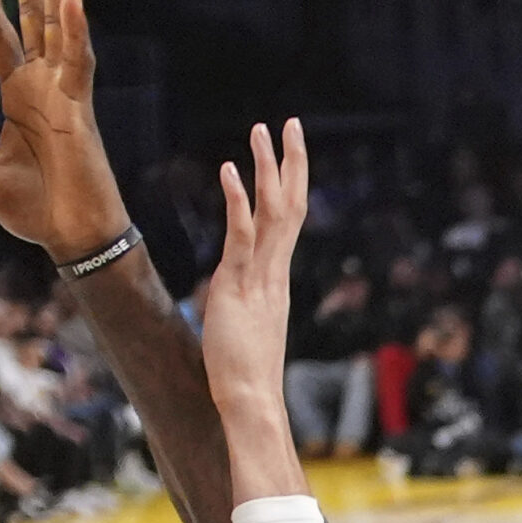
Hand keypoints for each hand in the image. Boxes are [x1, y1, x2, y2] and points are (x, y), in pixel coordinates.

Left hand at [0, 0, 127, 261]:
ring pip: (59, 26)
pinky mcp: (81, 107)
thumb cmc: (33, 209)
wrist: (69, 236)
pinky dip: (75, 31)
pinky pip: (78, 61)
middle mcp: (42, 84)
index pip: (0, 37)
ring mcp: (64, 92)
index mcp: (18, 95)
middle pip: (33, 17)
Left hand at [200, 119, 308, 423]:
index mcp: (277, 280)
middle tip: (290, 123)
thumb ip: (244, 306)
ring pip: (271, 212)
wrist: (250, 400)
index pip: (290, 223)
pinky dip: (237, 201)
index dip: (292, 185)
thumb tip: (235, 299)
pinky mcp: (237, 286)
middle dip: (290, 163)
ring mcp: (259, 278)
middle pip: (290, 206)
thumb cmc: (246, 376)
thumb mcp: (246, 328)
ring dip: (266, 168)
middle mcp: (274, 273)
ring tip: (260, 130)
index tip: (291, 153)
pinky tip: (229, 172)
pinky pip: (240, 237)